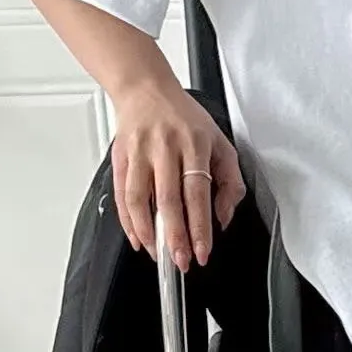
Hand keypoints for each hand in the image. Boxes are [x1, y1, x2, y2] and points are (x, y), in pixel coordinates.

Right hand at [110, 79, 246, 271]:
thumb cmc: (185, 118)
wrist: (146, 89)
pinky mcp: (121, 157)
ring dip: (148, 231)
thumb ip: (230, 182)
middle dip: (175, 236)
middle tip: (181, 261)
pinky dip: (128, 220)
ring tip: (158, 253)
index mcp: (195, 144)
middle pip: (169, 199)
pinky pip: (122, 194)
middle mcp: (166, 147)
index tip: (202, 251)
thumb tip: (223, 217)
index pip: (198, 192)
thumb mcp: (220, 142)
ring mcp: (140, 152)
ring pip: (140, 198)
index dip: (200, 226)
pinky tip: (138, 237)